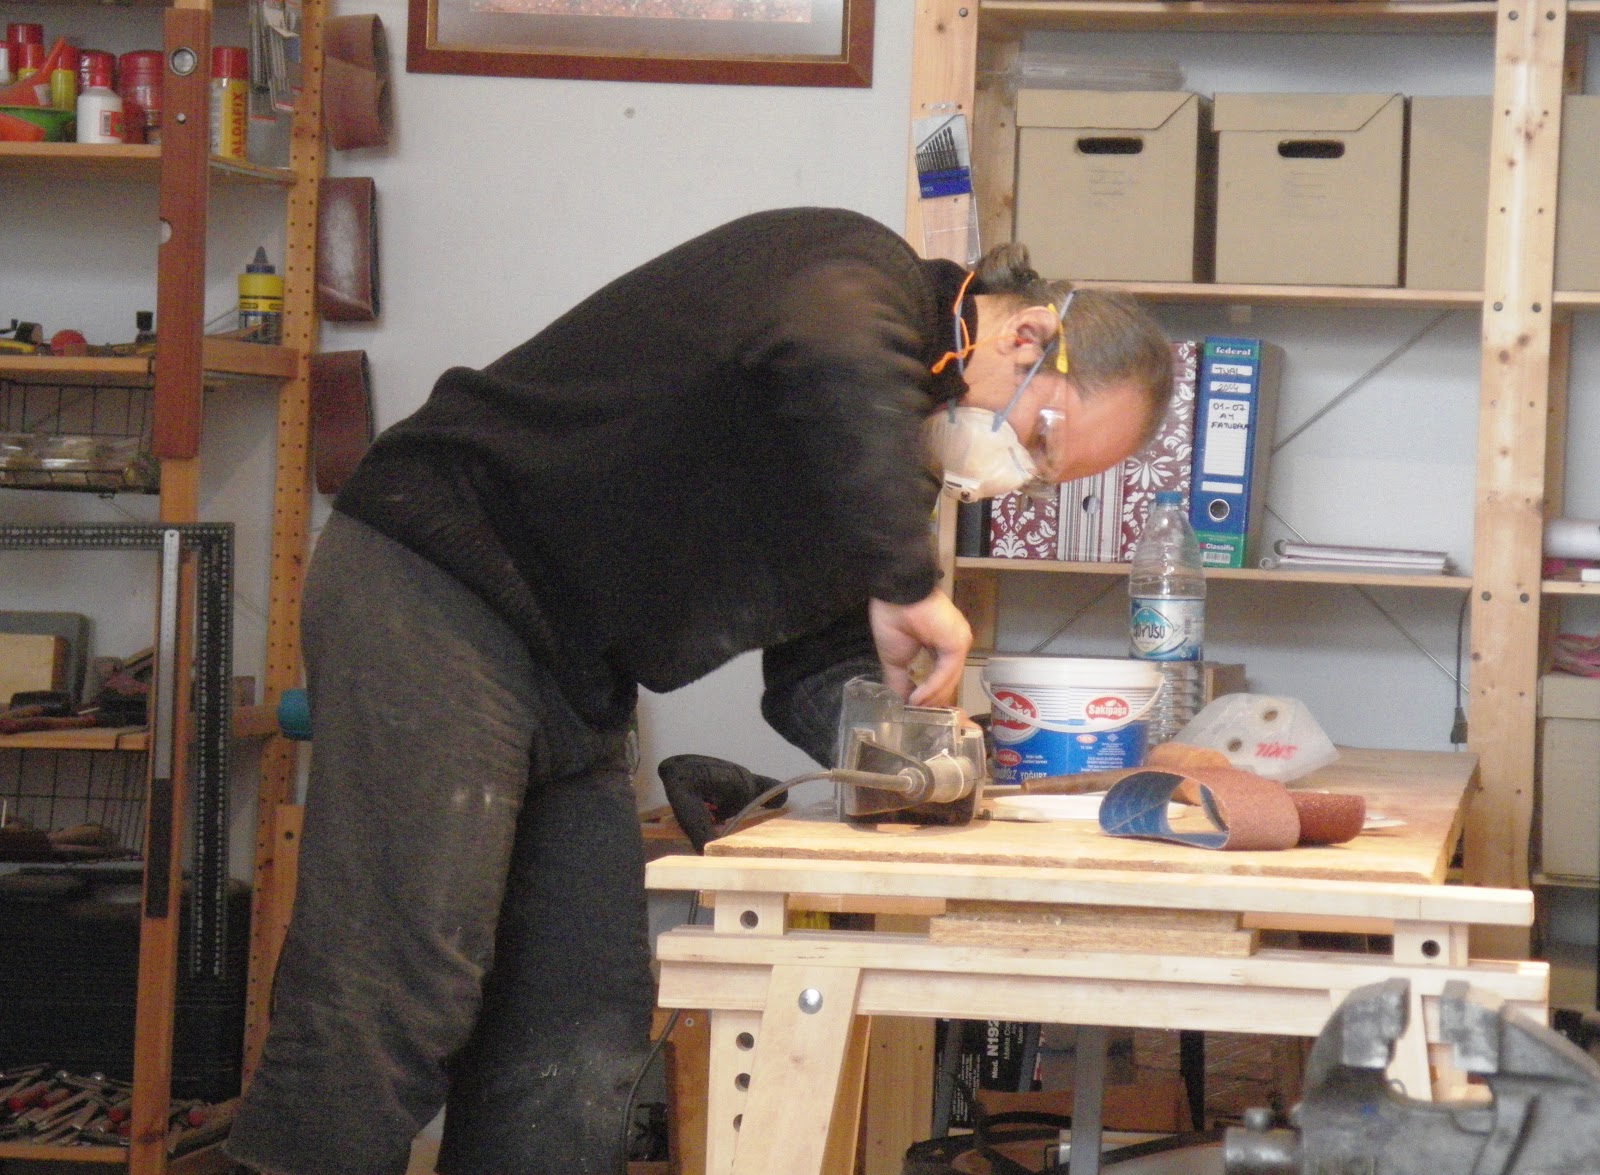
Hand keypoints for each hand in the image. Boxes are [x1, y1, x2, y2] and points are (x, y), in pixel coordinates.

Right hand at [868, 590, 971, 707]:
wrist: (894, 593)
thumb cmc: (893, 618)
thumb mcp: (895, 659)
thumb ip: (900, 682)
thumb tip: (901, 705)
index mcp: (943, 646)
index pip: (942, 680)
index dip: (932, 699)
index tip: (922, 716)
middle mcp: (954, 645)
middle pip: (948, 683)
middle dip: (934, 704)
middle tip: (923, 721)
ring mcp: (958, 643)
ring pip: (948, 680)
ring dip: (930, 699)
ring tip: (915, 711)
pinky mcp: (956, 643)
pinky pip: (945, 672)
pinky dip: (931, 687)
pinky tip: (917, 699)